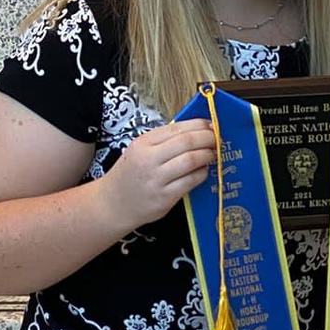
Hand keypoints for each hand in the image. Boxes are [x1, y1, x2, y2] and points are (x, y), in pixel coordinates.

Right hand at [99, 119, 215, 229]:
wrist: (112, 204)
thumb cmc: (131, 174)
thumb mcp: (140, 150)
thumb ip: (164, 140)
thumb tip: (197, 130)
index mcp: (143, 143)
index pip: (177, 128)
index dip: (199, 125)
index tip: (211, 126)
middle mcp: (148, 160)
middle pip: (187, 142)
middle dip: (207, 139)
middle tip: (216, 140)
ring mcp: (157, 180)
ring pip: (191, 161)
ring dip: (207, 155)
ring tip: (212, 154)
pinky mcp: (165, 198)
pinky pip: (191, 181)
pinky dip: (202, 173)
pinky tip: (203, 170)